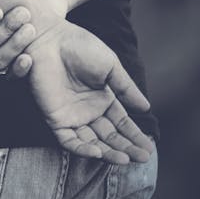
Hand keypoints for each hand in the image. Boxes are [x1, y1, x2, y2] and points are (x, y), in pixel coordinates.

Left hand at [25, 19, 154, 163]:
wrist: (51, 39)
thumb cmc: (80, 46)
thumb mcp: (110, 66)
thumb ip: (126, 89)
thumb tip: (146, 108)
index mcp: (102, 98)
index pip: (121, 123)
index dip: (134, 136)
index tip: (149, 148)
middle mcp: (88, 110)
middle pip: (109, 136)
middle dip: (126, 148)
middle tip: (142, 158)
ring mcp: (71, 115)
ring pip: (91, 141)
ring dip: (108, 152)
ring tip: (125, 159)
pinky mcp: (54, 118)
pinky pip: (68, 139)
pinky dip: (82, 148)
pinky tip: (98, 152)